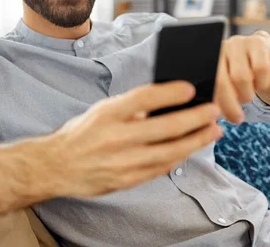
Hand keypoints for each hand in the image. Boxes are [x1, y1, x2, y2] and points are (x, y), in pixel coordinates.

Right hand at [44, 82, 222, 197]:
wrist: (57, 166)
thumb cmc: (82, 134)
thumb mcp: (101, 111)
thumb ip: (131, 108)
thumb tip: (167, 102)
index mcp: (107, 114)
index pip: (144, 98)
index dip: (170, 92)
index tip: (190, 88)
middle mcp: (115, 138)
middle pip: (165, 127)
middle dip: (195, 119)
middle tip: (213, 111)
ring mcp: (122, 162)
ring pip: (169, 152)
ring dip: (196, 141)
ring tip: (212, 131)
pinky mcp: (126, 180)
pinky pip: (160, 169)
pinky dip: (178, 158)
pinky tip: (190, 149)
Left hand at [214, 30, 269, 123]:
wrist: (260, 52)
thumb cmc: (235, 74)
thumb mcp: (223, 83)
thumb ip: (214, 97)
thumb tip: (208, 121)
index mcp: (206, 60)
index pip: (205, 83)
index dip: (212, 101)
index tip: (217, 118)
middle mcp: (219, 48)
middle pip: (220, 80)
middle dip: (229, 104)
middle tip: (237, 119)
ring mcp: (237, 43)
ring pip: (241, 77)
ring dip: (246, 94)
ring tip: (247, 96)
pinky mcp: (257, 42)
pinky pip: (261, 69)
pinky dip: (262, 83)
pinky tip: (259, 84)